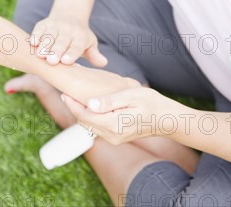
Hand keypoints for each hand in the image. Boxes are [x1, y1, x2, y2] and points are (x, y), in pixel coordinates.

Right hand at [29, 12, 106, 66]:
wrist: (69, 14)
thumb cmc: (80, 37)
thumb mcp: (90, 43)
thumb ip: (94, 54)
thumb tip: (103, 62)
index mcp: (80, 37)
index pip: (76, 46)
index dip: (71, 53)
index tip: (66, 61)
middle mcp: (68, 30)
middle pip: (61, 42)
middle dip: (56, 51)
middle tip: (51, 61)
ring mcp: (54, 26)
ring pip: (49, 36)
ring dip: (44, 45)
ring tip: (40, 55)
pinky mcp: (43, 24)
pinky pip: (38, 29)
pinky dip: (35, 35)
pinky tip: (32, 43)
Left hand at [61, 87, 181, 145]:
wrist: (166, 119)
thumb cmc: (151, 103)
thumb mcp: (131, 96)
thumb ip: (109, 101)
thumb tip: (90, 103)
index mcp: (114, 124)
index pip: (85, 116)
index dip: (72, 105)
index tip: (64, 93)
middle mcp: (112, 135)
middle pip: (84, 122)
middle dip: (74, 108)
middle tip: (65, 92)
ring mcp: (114, 139)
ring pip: (89, 126)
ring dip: (81, 112)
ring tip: (73, 97)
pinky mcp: (115, 138)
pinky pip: (97, 127)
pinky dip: (90, 117)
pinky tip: (88, 105)